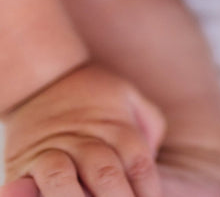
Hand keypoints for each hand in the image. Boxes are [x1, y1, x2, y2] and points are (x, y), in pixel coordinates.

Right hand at [3, 63, 165, 196]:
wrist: (43, 77)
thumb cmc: (92, 92)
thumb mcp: (128, 96)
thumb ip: (148, 121)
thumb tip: (155, 152)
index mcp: (115, 125)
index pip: (138, 162)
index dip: (148, 188)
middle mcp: (85, 138)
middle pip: (105, 174)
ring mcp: (52, 149)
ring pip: (63, 180)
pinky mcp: (22, 162)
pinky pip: (26, 184)